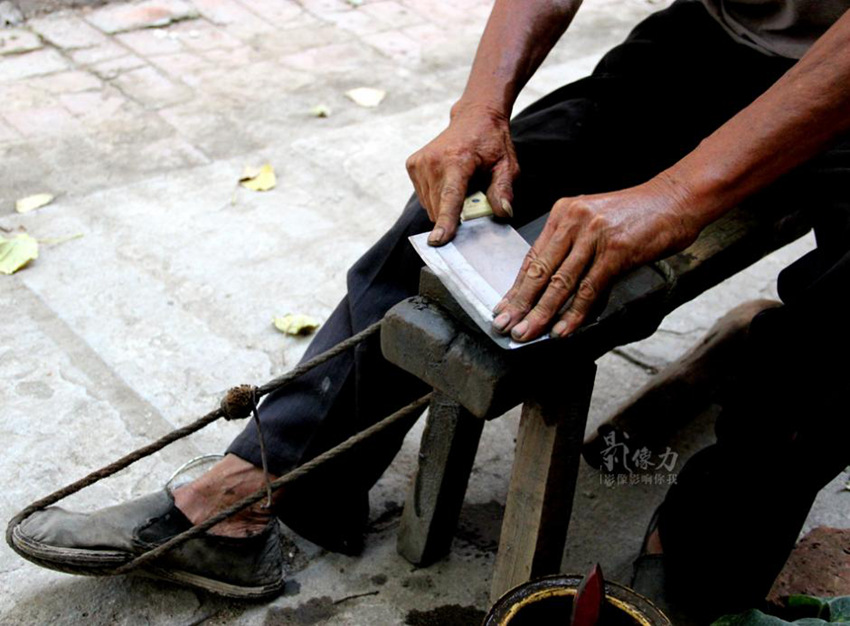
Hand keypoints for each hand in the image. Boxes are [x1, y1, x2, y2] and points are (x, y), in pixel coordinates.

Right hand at [406, 103, 517, 245]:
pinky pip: (424, 198)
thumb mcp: (507, 165)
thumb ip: (503, 190)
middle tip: (472, 196)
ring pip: (430, 206)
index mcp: (457, 161)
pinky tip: (448, 181)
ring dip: (445, 205)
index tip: (437, 240)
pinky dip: (437, 197)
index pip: (450, 198)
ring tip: (460, 184)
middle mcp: (433, 161)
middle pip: (439, 208)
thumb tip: (503, 213)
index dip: (445, 221)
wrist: (474, 118)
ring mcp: (419, 163)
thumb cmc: (491, 143)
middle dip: (455, 214)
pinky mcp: (412, 166)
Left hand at [492, 176, 698, 341]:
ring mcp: (594, 234)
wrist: (675, 200)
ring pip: (560, 282)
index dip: (516, 286)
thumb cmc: (637, 216)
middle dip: (520, 303)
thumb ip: (572, 250)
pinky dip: (574, 313)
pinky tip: (563, 329)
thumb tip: (552, 291)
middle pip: (540, 270)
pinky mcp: (615, 250)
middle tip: (505, 326)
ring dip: (542, 313)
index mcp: (563, 213)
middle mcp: (574, 220)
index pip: (532, 256)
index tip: (504, 307)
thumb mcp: (595, 223)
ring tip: (527, 333)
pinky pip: (589, 288)